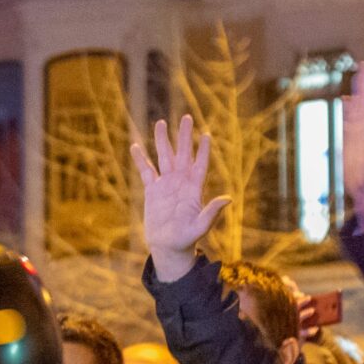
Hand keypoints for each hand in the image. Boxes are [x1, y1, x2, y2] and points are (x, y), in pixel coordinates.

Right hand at [130, 118, 228, 283]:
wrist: (169, 246)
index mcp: (193, 189)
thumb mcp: (201, 226)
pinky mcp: (152, 191)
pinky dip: (140, 159)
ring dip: (163, 141)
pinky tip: (136, 146)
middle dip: (184, 136)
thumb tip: (228, 199)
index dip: (202, 150)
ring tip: (161, 122)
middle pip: (182, 154)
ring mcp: (166, 185)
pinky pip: (145, 171)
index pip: (200, 164)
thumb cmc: (187, 238)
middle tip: (186, 117)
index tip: (205, 134)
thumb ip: (212, 212)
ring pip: (164, 157)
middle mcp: (180, 182)